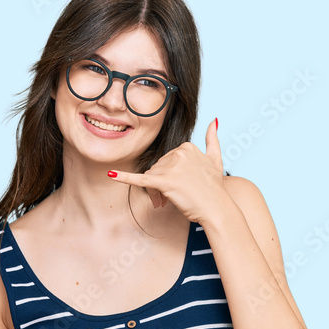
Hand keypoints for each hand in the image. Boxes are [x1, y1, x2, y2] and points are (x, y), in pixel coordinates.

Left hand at [107, 118, 225, 224]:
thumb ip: (213, 138)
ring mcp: (171, 167)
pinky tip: (111, 174)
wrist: (217, 209)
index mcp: (187, 146)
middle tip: (172, 199)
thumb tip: (215, 120)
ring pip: (151, 177)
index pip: (166, 160)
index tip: (178, 187)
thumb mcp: (216, 159)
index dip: (169, 175)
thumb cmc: (214, 188)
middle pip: (157, 168)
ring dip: (155, 191)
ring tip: (167, 202)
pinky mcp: (164, 181)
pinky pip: (140, 179)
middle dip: (161, 184)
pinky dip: (124, 177)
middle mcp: (178, 153)